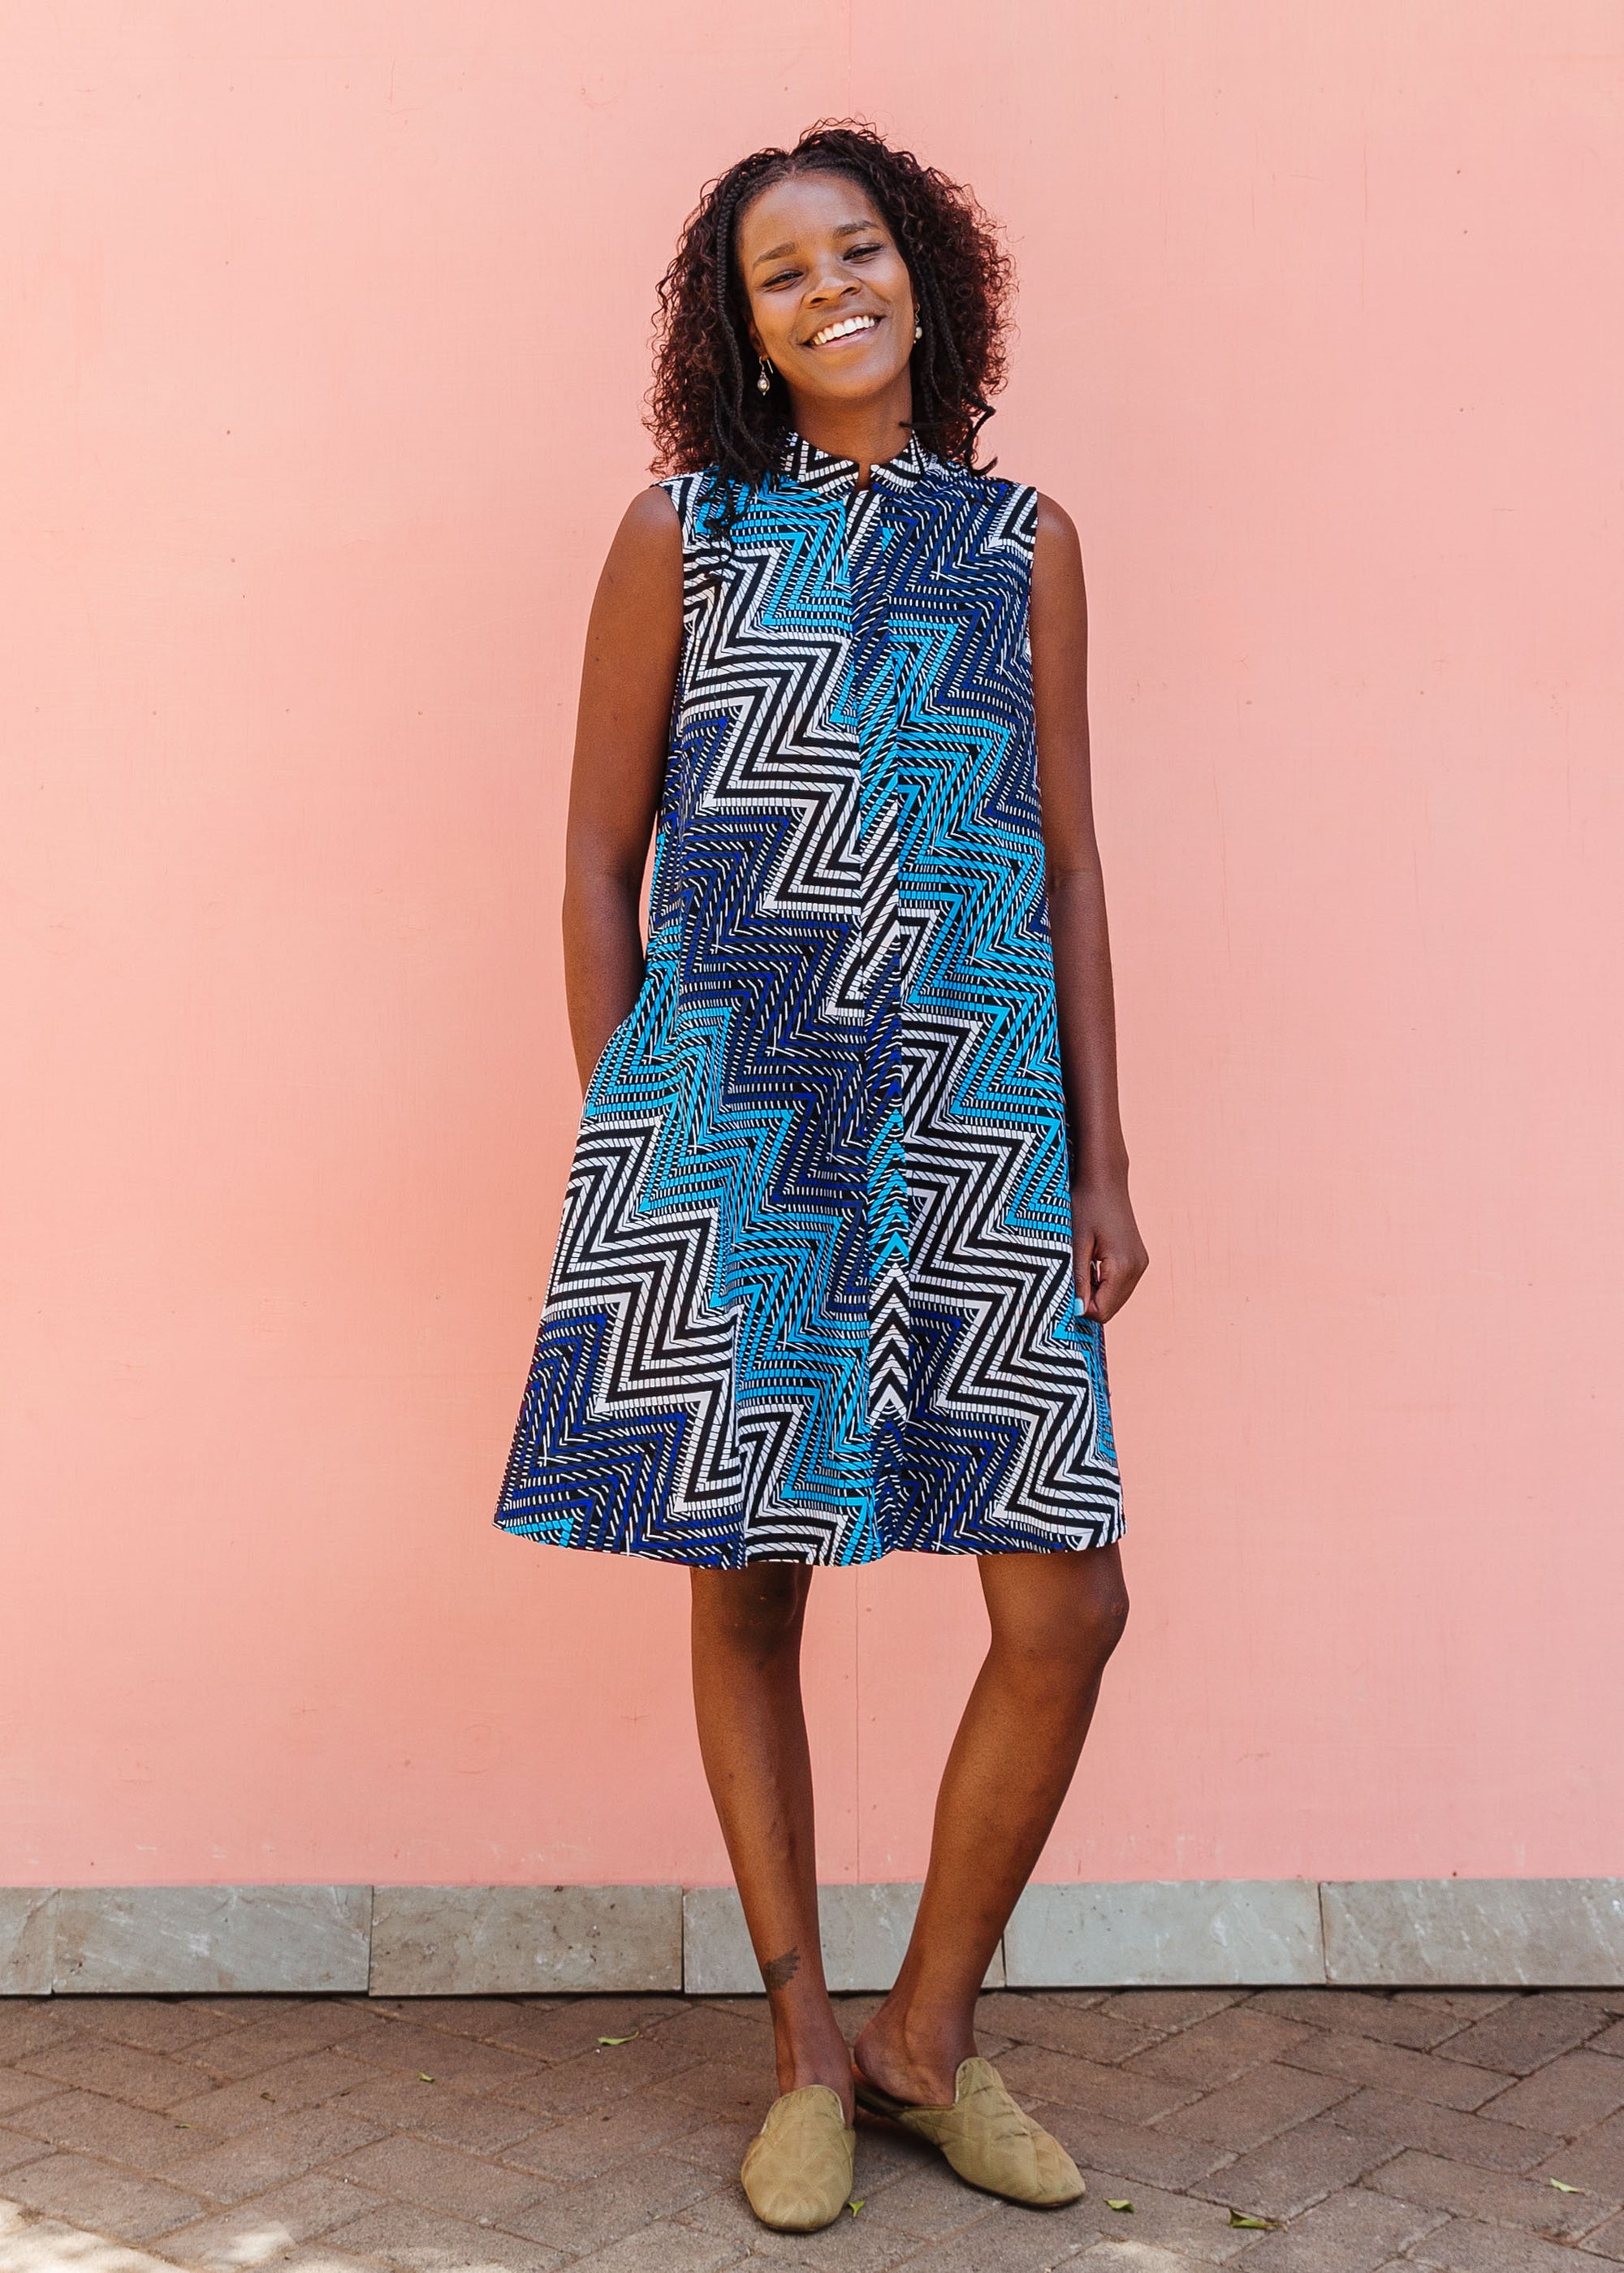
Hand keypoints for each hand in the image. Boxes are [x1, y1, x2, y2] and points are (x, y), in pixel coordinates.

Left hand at [1069, 1176, 1148, 1322]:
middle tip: (1071, 1276)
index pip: (1102, 1311)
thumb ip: (1079, 1279)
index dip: (1080, 1307)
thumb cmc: (1086, 1205)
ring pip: (1115, 1299)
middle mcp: (1137, 1268)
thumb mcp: (1075, 1243)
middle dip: (1088, 1301)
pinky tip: (1092, 1263)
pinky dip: (1104, 1283)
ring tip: (1082, 1266)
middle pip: (1110, 1308)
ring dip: (1096, 1292)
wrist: (1105, 1179)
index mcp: (1123, 1266)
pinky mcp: (1138, 1259)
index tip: (1064, 1288)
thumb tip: (1078, 1311)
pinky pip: (1120, 1285)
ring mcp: (1140, 1264)